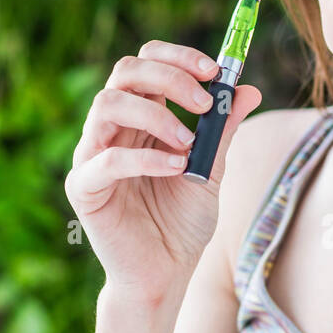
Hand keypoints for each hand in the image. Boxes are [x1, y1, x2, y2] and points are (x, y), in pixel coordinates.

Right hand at [64, 39, 261, 303]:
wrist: (165, 274)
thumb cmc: (182, 223)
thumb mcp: (211, 171)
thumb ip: (223, 131)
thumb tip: (249, 90)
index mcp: (141, 117)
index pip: (146, 64)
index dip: (177, 58)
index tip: (214, 70)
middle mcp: (113, 129)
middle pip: (126, 72)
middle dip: (168, 76)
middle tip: (204, 102)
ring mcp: (93, 155)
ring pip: (108, 104)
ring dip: (155, 114)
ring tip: (188, 142)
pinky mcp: (84, 187)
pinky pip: (107, 160)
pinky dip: (146, 158)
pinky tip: (177, 168)